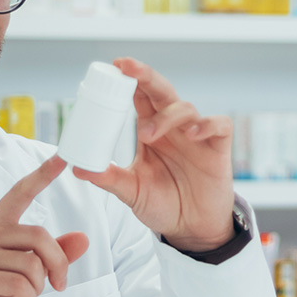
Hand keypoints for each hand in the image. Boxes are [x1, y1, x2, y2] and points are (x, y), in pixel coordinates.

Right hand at [0, 155, 89, 296]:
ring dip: (39, 287)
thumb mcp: (27, 270)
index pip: (20, 193)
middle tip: (59, 284)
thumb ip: (52, 253)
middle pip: (40, 237)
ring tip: (28, 295)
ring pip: (32, 264)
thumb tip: (83, 238)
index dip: (42, 175)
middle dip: (58, 263)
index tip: (61, 157)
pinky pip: (19, 284)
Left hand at [71, 58, 234, 252]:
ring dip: (166, 116)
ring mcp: (197, 136)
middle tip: (127, 69)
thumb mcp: (131, 191)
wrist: (192, 229)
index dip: (130, 79)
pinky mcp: (218, 148)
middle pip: (161, 91)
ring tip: (147, 135)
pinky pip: (220, 125)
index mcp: (150, 130)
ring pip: (185, 108)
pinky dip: (208, 124)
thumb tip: (77, 168)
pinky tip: (194, 133)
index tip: (114, 67)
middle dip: (145, 76)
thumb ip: (108, 178)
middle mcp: (173, 128)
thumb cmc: (163, 204)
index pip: (140, 97)